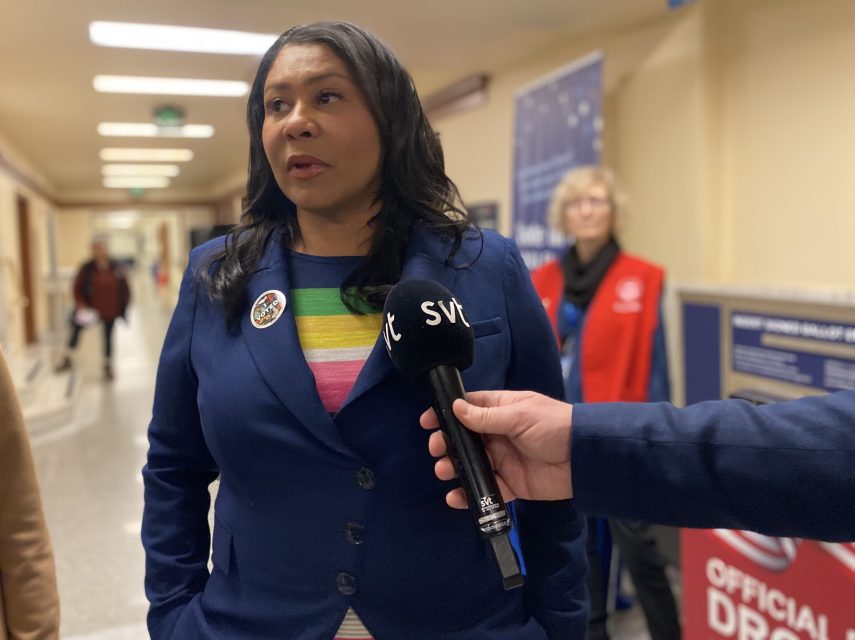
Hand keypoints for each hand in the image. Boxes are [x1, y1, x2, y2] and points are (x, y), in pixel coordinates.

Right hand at [419, 390, 573, 507]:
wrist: (584, 459)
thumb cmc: (554, 426)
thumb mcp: (520, 415)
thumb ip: (486, 416)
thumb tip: (456, 408)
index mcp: (502, 410)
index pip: (468, 408)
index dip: (447, 413)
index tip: (427, 421)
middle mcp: (499, 434)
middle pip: (465, 439)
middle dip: (447, 444)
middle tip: (437, 449)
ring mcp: (504, 460)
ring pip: (472, 465)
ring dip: (455, 468)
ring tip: (444, 470)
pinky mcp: (512, 484)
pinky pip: (487, 490)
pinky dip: (471, 494)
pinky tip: (456, 496)